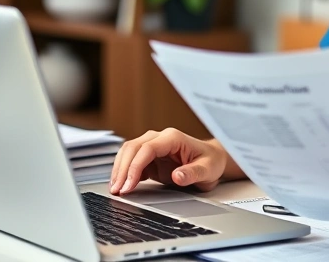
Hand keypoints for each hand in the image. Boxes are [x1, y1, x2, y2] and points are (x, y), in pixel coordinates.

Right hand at [109, 128, 227, 194]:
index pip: (147, 148)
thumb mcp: (208, 170)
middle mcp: (160, 139)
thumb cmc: (211, 162)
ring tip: (115, 190)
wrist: (213, 160)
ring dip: (119, 170)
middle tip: (117, 190)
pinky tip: (121, 185)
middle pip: (132, 148)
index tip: (129, 184)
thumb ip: (193, 173)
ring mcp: (153, 147)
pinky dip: (124, 172)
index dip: (135, 166)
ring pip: (128, 153)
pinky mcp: (150, 158)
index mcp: (173, 138)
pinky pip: (131, 162)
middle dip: (122, 169)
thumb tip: (177, 176)